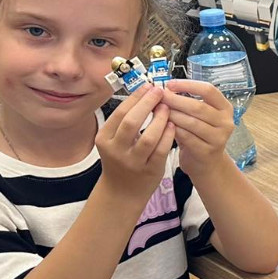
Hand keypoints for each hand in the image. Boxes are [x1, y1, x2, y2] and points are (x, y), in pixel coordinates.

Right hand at [95, 85, 172, 203]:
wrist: (122, 192)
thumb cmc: (121, 160)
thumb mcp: (114, 141)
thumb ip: (126, 121)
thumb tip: (145, 92)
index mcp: (104, 139)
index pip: (120, 113)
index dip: (136, 97)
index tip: (149, 86)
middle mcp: (116, 150)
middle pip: (131, 122)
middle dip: (147, 104)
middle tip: (160, 92)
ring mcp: (132, 162)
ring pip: (148, 137)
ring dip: (160, 120)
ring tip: (167, 107)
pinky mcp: (149, 170)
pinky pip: (161, 150)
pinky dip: (168, 135)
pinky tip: (173, 125)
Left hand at [160, 79, 234, 174]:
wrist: (207, 163)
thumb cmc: (199, 134)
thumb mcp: (200, 116)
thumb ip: (187, 103)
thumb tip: (163, 89)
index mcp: (225, 108)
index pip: (209, 90)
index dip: (188, 85)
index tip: (169, 84)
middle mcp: (226, 122)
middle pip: (198, 107)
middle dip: (175, 100)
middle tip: (158, 97)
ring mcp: (219, 138)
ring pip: (192, 122)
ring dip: (172, 115)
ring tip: (158, 111)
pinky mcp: (208, 151)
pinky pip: (187, 137)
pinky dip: (174, 130)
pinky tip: (163, 126)